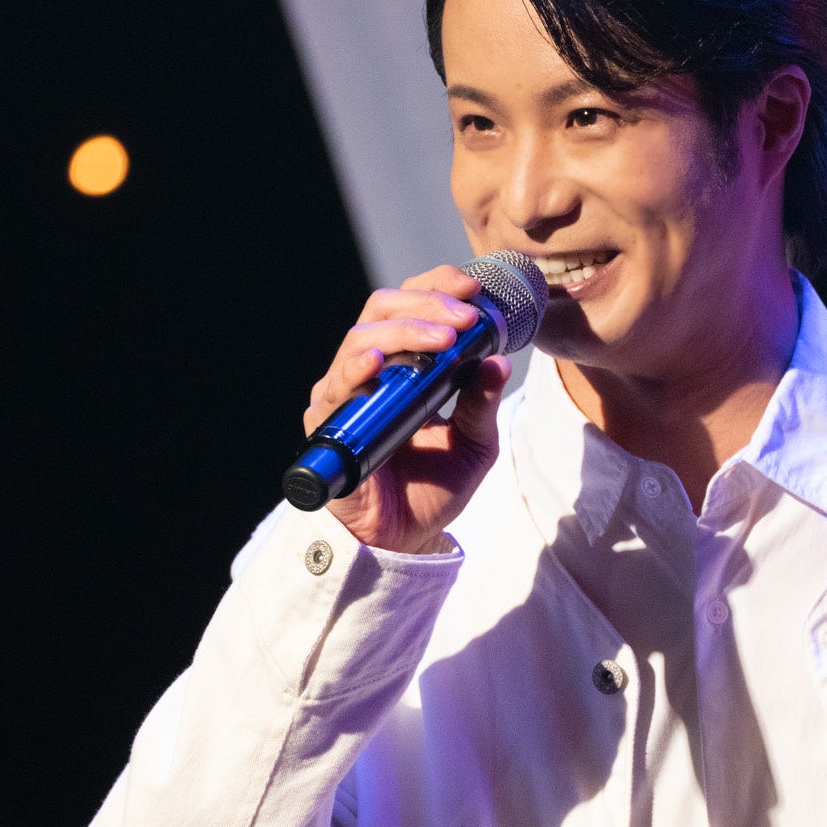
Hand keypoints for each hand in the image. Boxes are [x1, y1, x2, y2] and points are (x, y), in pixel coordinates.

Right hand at [303, 265, 513, 555]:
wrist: (404, 539)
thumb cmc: (434, 487)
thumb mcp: (474, 443)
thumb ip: (483, 404)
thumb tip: (499, 363)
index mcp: (405, 362)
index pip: (412, 305)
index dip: (438, 287)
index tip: (474, 290)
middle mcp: (370, 370)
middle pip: (382, 309)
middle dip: (426, 304)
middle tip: (464, 318)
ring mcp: (345, 395)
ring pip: (360, 338)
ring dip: (404, 331)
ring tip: (442, 338)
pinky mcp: (327, 425)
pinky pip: (334, 389)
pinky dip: (355, 369)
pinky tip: (378, 361)